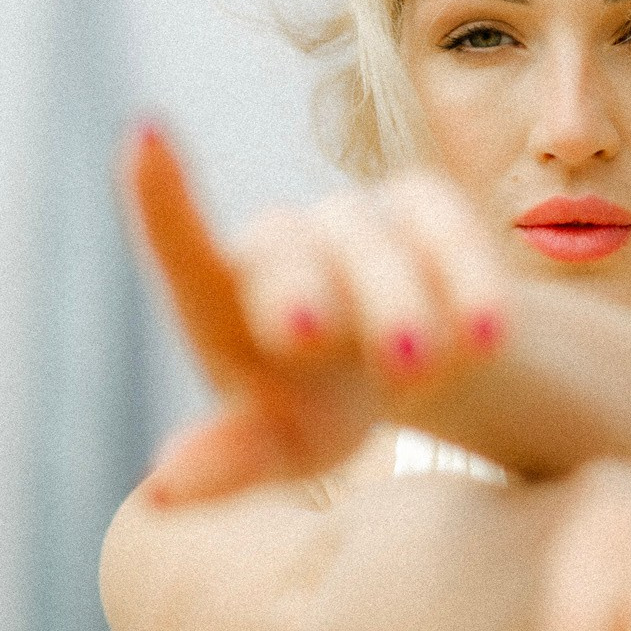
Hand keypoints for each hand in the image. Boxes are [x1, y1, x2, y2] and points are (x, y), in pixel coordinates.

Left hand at [121, 124, 510, 503]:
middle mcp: (282, 246)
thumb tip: (161, 491)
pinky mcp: (426, 209)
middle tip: (304, 337)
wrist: (410, 368)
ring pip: (367, 241)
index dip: (163, 200)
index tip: (145, 139)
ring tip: (416, 367)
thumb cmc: (315, 407)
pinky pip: (443, 227)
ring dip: (390, 299)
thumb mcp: (281, 446)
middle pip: (281, 251)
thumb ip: (228, 460)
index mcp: (221, 300)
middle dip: (293, 286)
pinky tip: (485, 335)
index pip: (183, 249)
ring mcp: (354, 221)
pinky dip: (463, 278)